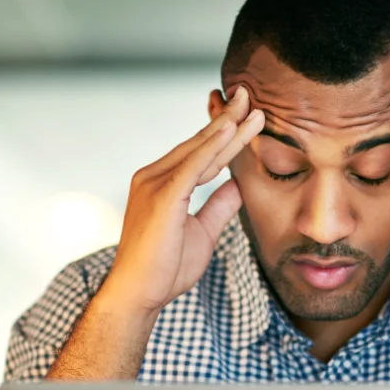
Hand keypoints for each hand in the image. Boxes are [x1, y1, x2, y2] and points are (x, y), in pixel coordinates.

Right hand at [101, 86, 264, 316]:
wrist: (139, 295)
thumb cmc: (166, 268)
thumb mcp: (204, 232)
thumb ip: (219, 206)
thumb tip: (238, 185)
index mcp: (163, 184)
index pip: (202, 154)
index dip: (226, 135)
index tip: (248, 116)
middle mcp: (154, 176)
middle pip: (200, 144)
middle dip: (227, 120)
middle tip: (249, 95)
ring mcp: (154, 184)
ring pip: (199, 150)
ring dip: (226, 127)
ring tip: (250, 106)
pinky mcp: (161, 197)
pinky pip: (192, 166)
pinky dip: (212, 147)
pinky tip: (230, 130)